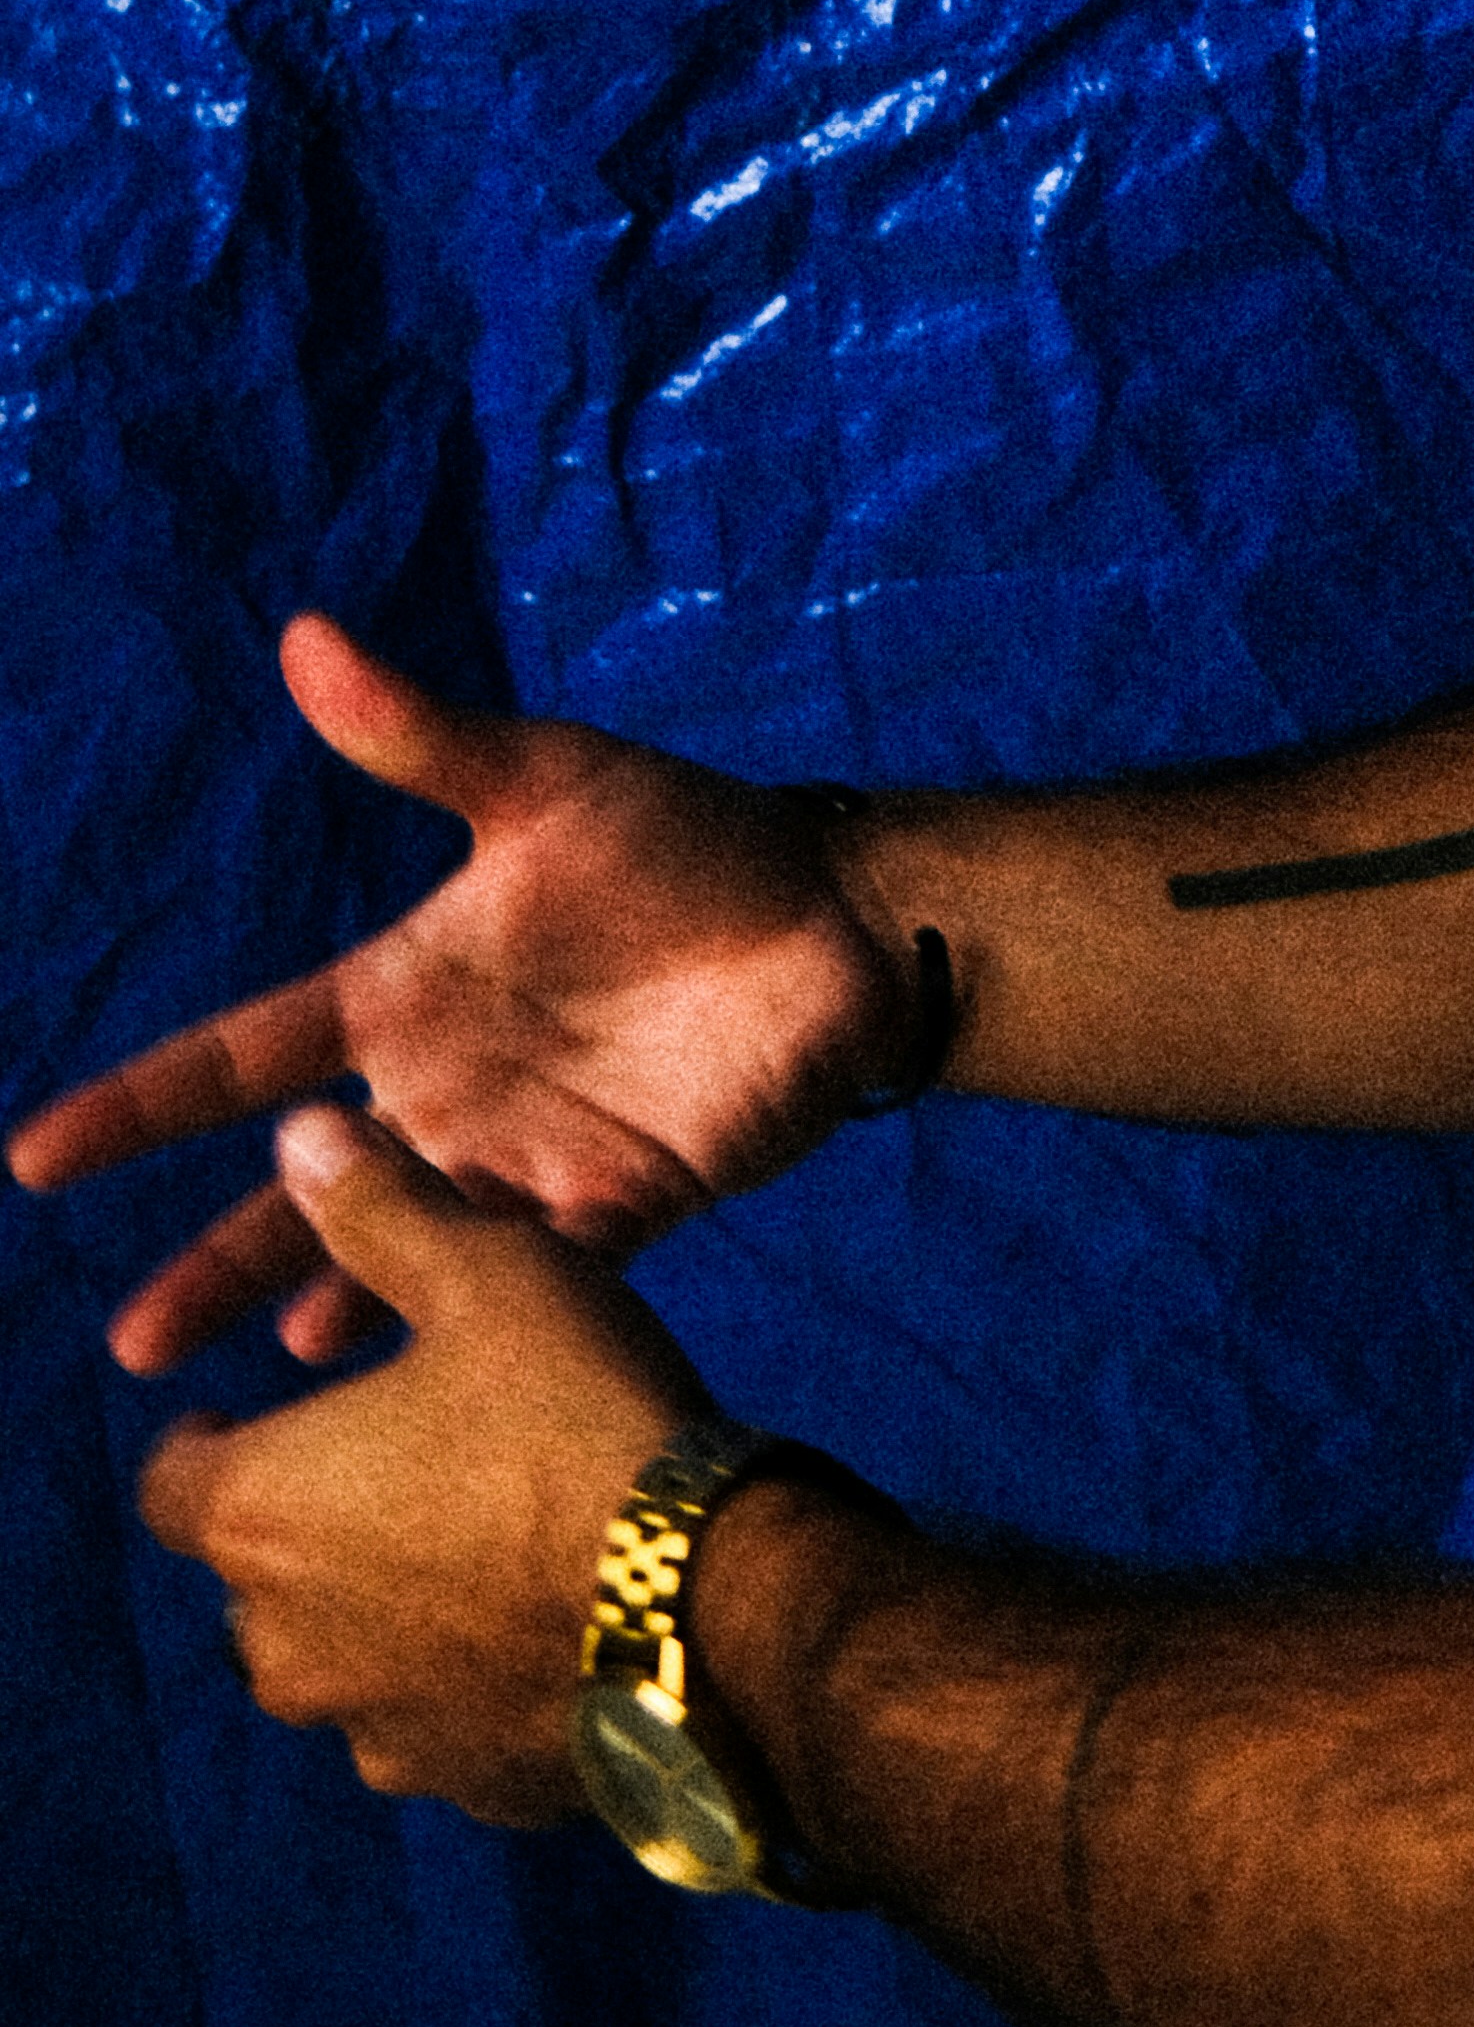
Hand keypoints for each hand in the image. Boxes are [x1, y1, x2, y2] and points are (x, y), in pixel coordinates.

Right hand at [12, 616, 905, 1373]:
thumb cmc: (688, 835)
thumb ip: (423, 733)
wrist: (839, 909)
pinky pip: (532, 1280)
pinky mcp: (621, 1204)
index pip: (248, 1056)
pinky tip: (425, 1380)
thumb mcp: (548, 778)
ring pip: (403, 1255)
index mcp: (409, 992)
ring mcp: (526, 1156)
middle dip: (217, 1263)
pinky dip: (477, 1323)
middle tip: (133, 1349)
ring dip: (335, 1313)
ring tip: (270, 1391)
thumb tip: (308, 635)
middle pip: (306, 1192)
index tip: (34, 1155)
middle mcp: (447, 1091)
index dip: (144, 1103)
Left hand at [138, 1107, 704, 1826]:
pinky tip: (555, 1614)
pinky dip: (470, 1675)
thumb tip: (299, 1135)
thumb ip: (384, 1212)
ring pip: (346, 1660)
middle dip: (311, 1522)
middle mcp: (283, 1641)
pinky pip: (440, 1722)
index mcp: (260, 1512)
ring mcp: (372, 1730)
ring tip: (487, 1537)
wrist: (713, 1608)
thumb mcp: (493, 1277)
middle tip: (403, 1459)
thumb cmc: (583, 1418)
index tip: (264, 1407)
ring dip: (388, 1606)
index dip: (212, 1436)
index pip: (172, 1480)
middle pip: (257, 1577)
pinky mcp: (464, 1787)